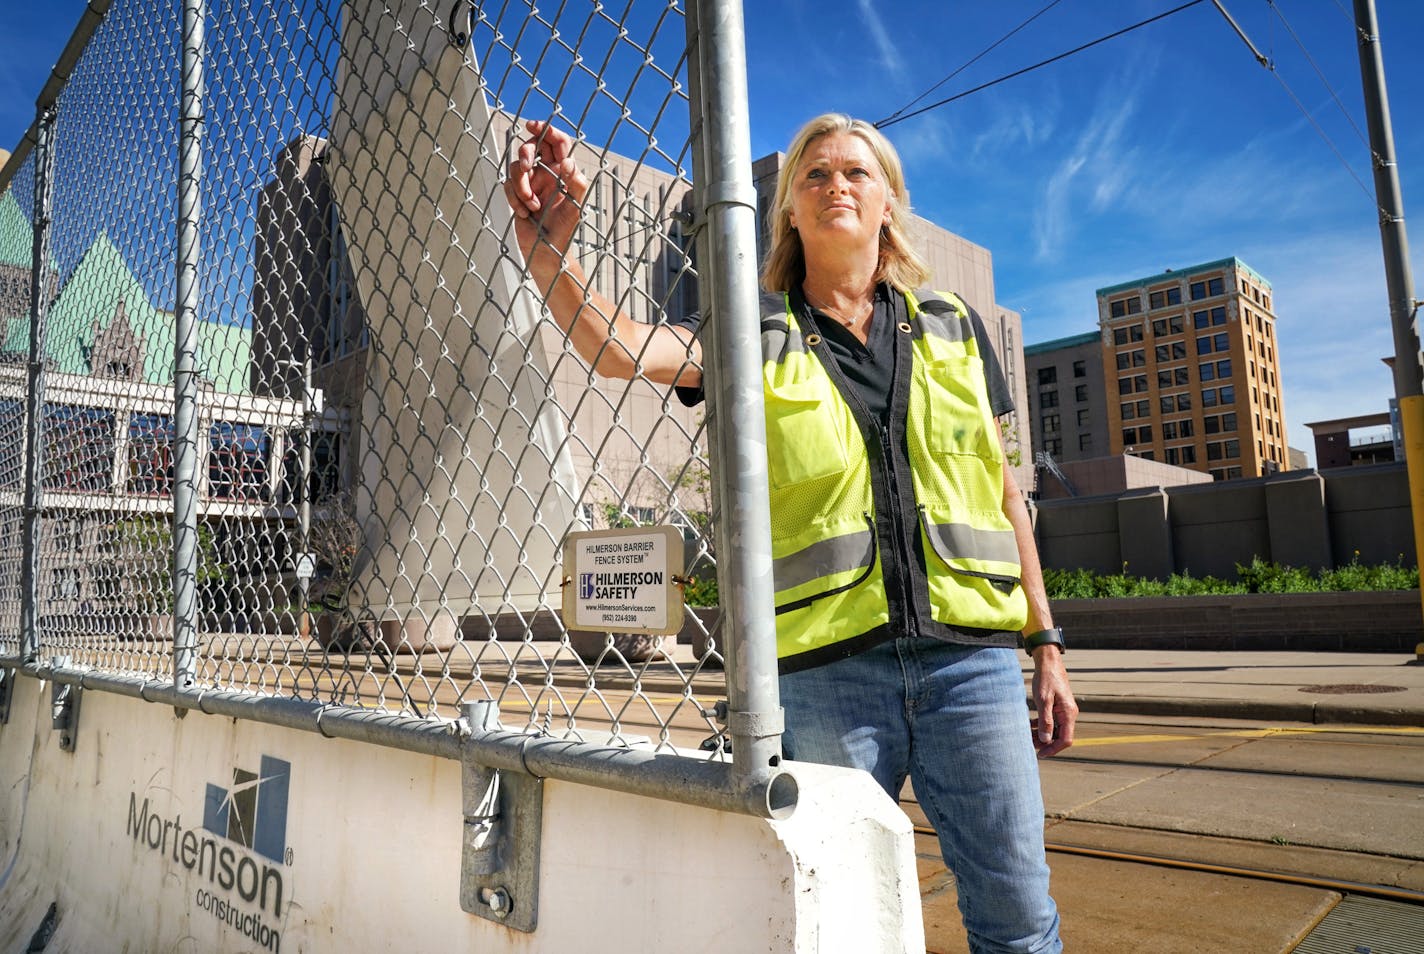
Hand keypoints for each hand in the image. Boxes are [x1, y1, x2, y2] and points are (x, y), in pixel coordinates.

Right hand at [503, 120, 588, 284]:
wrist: (546, 252)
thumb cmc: (564, 231)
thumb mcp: (574, 207)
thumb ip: (576, 183)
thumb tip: (569, 162)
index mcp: (563, 172)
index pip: (557, 143)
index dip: (546, 130)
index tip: (533, 126)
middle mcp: (547, 173)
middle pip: (532, 146)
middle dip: (525, 153)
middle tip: (526, 166)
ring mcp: (531, 183)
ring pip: (516, 167)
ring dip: (521, 187)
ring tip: (532, 206)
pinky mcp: (517, 194)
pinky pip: (508, 185)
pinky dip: (515, 199)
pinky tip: (526, 214)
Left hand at [1029, 646, 1076, 757]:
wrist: (1048, 662)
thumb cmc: (1046, 679)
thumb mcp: (1044, 700)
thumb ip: (1045, 721)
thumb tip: (1046, 740)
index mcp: (1068, 714)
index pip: (1066, 740)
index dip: (1053, 749)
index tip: (1040, 754)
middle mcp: (1069, 714)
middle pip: (1060, 736)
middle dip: (1046, 743)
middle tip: (1029, 745)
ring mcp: (1064, 711)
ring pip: (1055, 729)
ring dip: (1042, 735)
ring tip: (1028, 737)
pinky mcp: (1058, 707)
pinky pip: (1052, 721)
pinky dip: (1042, 725)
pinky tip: (1030, 726)